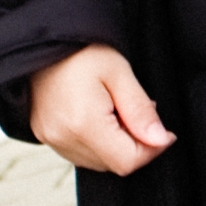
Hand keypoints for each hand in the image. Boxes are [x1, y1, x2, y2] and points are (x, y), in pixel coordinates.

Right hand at [29, 44, 174, 177]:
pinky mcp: (45, 136)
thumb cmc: (81, 50)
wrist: (40, 41)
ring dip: (116, 145)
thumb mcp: (119, 72)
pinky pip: (80, 154)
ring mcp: (51, 139)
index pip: (127, 161)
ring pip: (98, 162)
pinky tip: (99, 116)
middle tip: (138, 113)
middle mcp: (63, 137)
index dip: (152, 150)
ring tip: (117, 110)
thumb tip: (159, 141)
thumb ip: (140, 110)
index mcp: (83, 123)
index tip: (165, 133)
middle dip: (135, 145)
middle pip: (113, 164)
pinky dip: (98, 143)